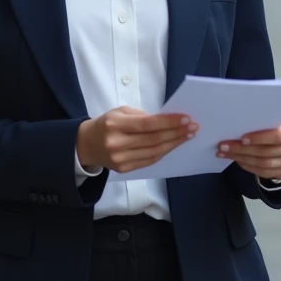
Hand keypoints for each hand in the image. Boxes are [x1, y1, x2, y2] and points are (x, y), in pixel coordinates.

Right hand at [77, 107, 198, 173]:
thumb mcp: (121, 112)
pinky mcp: (124, 169)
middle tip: (192, 127)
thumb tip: (168, 120)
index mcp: (115, 125)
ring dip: (174, 143)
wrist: (87, 144)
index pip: (148, 124)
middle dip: (176, 133)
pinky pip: (149, 161)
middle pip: (153, 139)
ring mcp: (120, 159)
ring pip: (154, 152)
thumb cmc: (107, 124)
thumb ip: (143, 116)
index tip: (186, 118)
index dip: (169, 122)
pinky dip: (164, 152)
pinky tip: (174, 145)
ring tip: (187, 136)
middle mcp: (117, 143)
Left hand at [217, 121, 280, 180]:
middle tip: (223, 146)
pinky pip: (262, 172)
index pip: (277, 135)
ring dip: (241, 158)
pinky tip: (236, 160)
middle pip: (266, 151)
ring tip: (225, 153)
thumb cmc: (274, 130)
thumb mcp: (272, 124)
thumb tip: (234, 127)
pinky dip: (247, 166)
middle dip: (242, 149)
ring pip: (263, 164)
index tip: (241, 138)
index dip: (259, 138)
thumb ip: (260, 125)